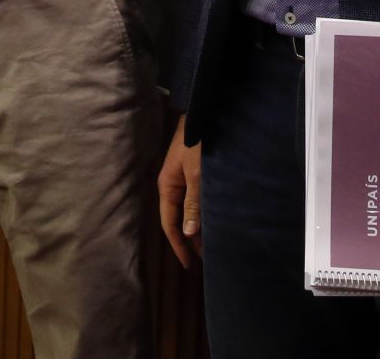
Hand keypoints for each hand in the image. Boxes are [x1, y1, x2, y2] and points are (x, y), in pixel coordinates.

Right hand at [157, 117, 202, 268]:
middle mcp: (172, 185)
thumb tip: (187, 232)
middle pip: (178, 219)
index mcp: (167, 186)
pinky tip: (212, 221)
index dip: (179, 245)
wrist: (203, 114)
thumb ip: (193, 203)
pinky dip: (202, 213)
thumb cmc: (198, 142)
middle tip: (205, 260)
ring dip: (197, 227)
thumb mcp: (197, 175)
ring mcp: (182, 179)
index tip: (189, 265)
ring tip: (210, 246)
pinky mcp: (193, 173)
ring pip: (188, 210)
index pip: (169, 224)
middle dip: (189, 240)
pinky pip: (195, 200)